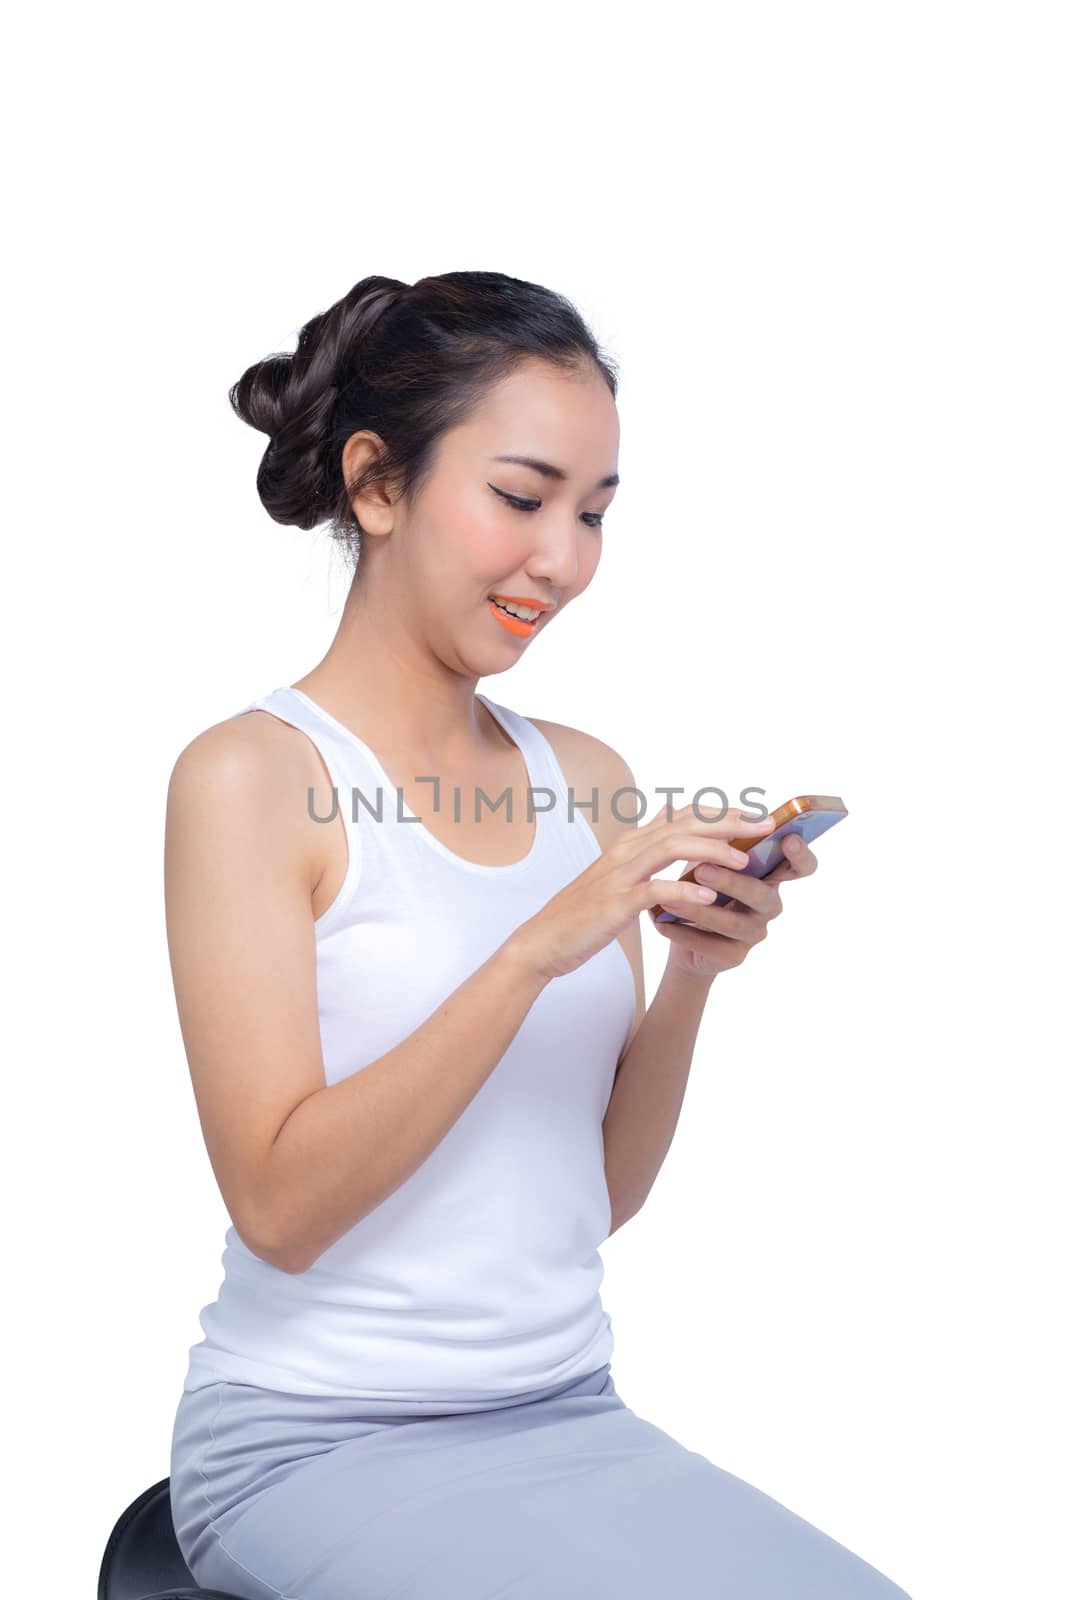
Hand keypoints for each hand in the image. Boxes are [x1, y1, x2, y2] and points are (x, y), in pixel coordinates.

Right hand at [508, 802, 777, 982]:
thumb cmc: (583, 912)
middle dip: (728, 822)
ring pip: (671, 847)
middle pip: (683, 824)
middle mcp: (626, 851)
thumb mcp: (615, 870)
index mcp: (630, 843)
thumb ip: (644, 842)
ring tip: (744, 860)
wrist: (543, 941)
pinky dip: (682, 890)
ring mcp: (619, 876)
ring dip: (710, 850)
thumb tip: (668, 811)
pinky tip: (708, 896)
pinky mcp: (614, 904)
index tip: (756, 815)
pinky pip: (654, 891)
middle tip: (765, 826)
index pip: (682, 815)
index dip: (721, 812)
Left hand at [653, 831, 818, 979]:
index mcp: (769, 875)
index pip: (800, 866)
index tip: (787, 839)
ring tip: (669, 898)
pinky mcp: (733, 956)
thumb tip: (683, 806)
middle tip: (700, 869)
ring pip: (732, 923)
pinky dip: (682, 932)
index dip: (800, 854)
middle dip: (731, 881)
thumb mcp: (704, 857)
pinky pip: (709, 944)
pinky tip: (660, 922)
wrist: (682, 932)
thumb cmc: (699, 885)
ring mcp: (754, 932)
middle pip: (760, 893)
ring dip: (699, 909)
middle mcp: (768, 904)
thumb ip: (706, 836)